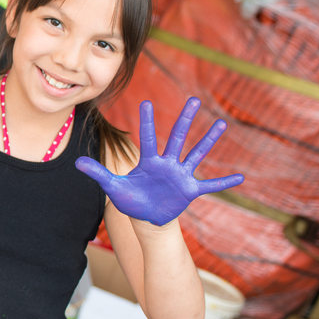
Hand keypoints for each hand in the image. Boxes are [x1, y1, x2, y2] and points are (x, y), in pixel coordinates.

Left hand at [75, 98, 243, 225]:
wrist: (146, 218)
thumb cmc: (131, 201)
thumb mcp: (113, 187)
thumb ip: (98, 174)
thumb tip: (76, 162)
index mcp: (149, 161)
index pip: (148, 137)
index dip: (147, 121)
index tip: (146, 101)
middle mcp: (168, 164)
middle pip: (177, 137)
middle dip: (184, 119)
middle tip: (193, 100)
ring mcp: (181, 175)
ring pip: (197, 154)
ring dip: (209, 140)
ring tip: (221, 124)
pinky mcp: (190, 190)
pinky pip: (211, 186)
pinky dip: (225, 183)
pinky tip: (241, 177)